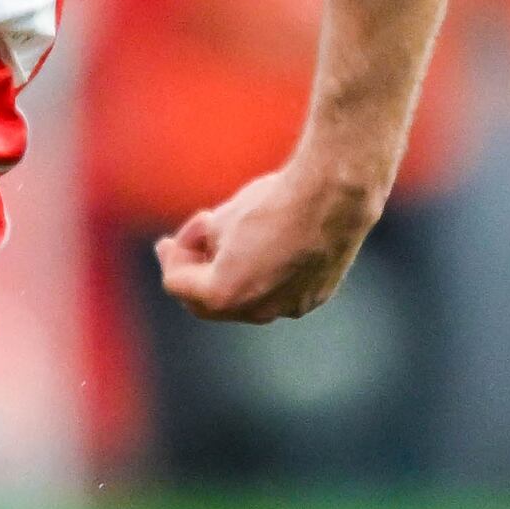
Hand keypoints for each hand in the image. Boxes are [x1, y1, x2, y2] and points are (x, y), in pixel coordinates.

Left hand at [155, 153, 383, 322]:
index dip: (174, 253)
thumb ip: (205, 245)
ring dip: (233, 276)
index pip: (178, 283)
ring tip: (238, 239)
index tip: (180, 231)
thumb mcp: (222, 218)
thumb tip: (208, 251)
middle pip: (210, 302)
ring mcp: (289, 308)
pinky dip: (266, 276)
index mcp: (223, 294)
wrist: (334, 197)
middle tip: (186, 249)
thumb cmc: (273, 202)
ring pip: (247, 299)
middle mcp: (256, 312)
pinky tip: (273, 247)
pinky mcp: (315, 297)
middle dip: (197, 274)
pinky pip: (279, 293)